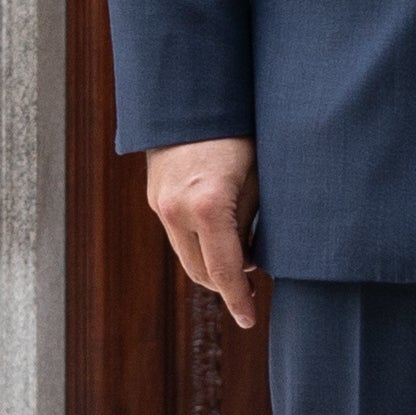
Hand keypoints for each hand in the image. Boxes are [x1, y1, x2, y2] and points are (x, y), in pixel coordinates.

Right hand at [146, 137, 266, 330]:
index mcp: (209, 205)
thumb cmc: (240, 130)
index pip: (225, 270)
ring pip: (187, 257)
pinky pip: (179, 236)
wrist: (190, 95)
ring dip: (212, 266)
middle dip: (227, 285)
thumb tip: (255, 257)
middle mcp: (177, 210)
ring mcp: (161, 205)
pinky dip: (200, 244)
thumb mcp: (260, 174)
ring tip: (242, 257)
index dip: (239, 299)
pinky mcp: (155, 198)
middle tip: (253, 285)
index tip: (250, 318)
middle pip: (201, 273)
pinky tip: (224, 234)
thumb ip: (255, 221)